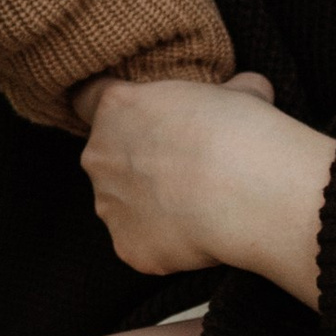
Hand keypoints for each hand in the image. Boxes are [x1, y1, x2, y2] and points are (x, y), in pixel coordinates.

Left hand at [76, 70, 335, 307]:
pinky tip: (202, 236)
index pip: (88, 99)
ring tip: (200, 207)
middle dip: (139, 165)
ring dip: (152, 207)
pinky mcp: (127, 246)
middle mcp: (99, 156)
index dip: (117, 111)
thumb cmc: (240, 132)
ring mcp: (109, 205)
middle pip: (108, 159)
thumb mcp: (242, 91)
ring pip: (123, 205)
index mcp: (117, 108)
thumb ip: (230, 90)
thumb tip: (247, 88)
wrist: (247, 191)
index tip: (142, 120)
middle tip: (187, 170)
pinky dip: (167, 244)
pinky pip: (143, 245)